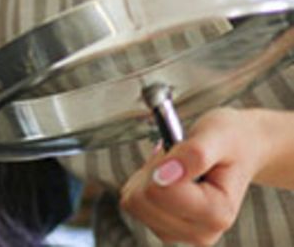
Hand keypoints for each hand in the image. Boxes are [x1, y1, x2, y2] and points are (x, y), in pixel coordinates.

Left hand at [119, 107, 268, 245]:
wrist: (241, 150)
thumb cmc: (229, 141)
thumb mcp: (217, 136)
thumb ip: (193, 155)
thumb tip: (163, 176)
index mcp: (218, 215)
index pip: (160, 192)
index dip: (161, 164)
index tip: (180, 151)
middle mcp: (201, 234)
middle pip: (141, 200)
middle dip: (153, 170)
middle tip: (178, 157)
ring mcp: (181, 235)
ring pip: (133, 203)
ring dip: (146, 177)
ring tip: (175, 167)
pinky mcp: (164, 229)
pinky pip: (131, 203)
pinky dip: (142, 184)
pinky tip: (167, 178)